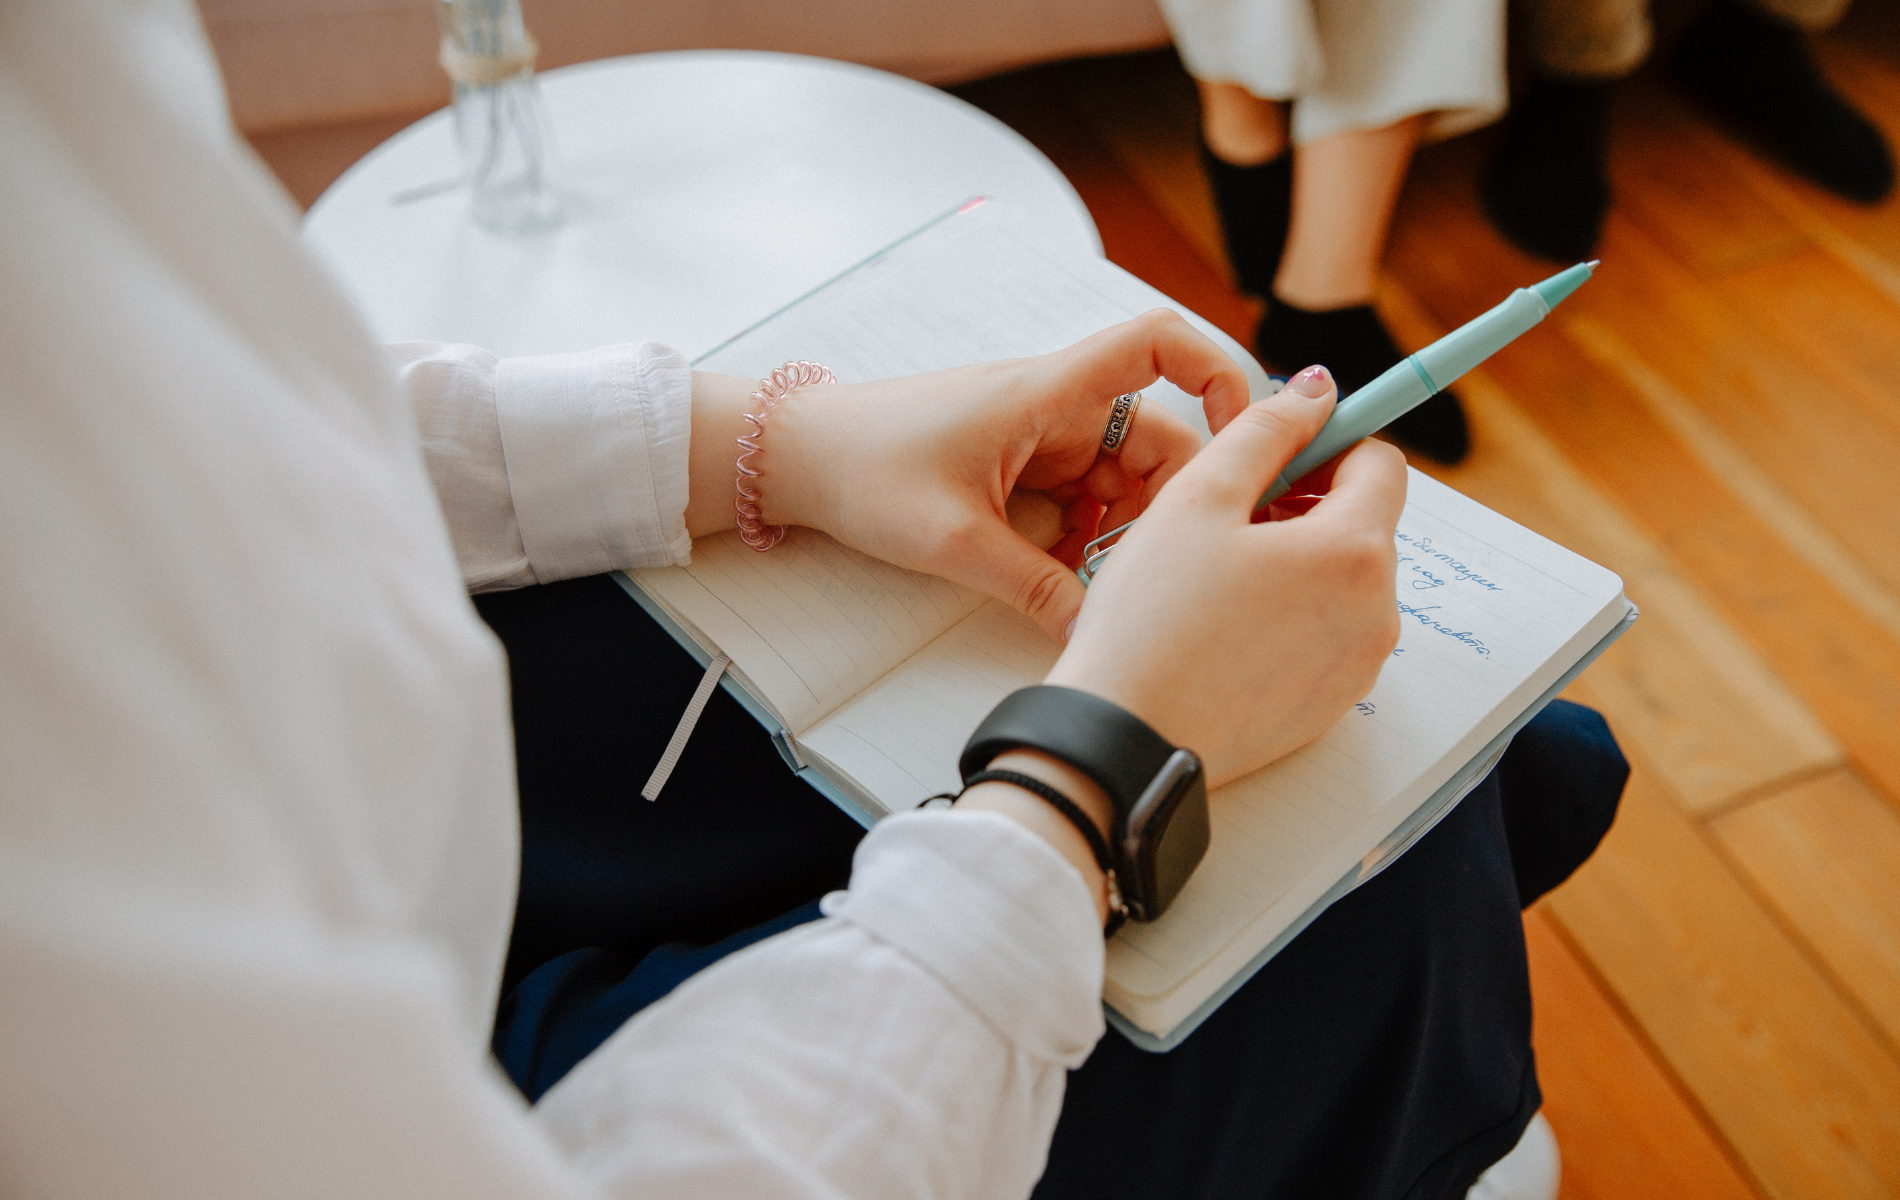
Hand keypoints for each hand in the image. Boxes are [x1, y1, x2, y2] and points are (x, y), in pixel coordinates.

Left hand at [687, 310, 1252, 641]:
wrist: (794, 459)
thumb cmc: (864, 469)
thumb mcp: (955, 541)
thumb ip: (1037, 588)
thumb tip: (1096, 634)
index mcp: (1048, 391)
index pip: (1158, 343)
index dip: (1218, 372)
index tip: (1245, 434)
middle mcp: (1056, 404)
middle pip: (1157, 438)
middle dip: (1163, 505)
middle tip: (1143, 568)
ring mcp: (1040, 435)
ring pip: (1121, 479)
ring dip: (1119, 529)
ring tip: (1088, 579)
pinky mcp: (1021, 466)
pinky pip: (1082, 499)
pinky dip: (1084, 537)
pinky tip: (1058, 575)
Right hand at [1045, 366, 1406, 786]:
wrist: (1126, 739)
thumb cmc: (1152, 619)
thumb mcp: (1198, 497)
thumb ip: (1266, 429)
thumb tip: (1317, 389)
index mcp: (1354, 551)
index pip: (1381, 463)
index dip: (1327, 443)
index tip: (1275, 454)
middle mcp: (1376, 612)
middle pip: (1364, 524)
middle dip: (1307, 505)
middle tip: (1228, 516)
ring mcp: (1357, 666)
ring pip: (1343, 581)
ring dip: (1297, 561)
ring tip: (1218, 575)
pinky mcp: (1330, 706)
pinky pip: (1326, 635)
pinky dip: (1290, 616)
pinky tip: (1225, 626)